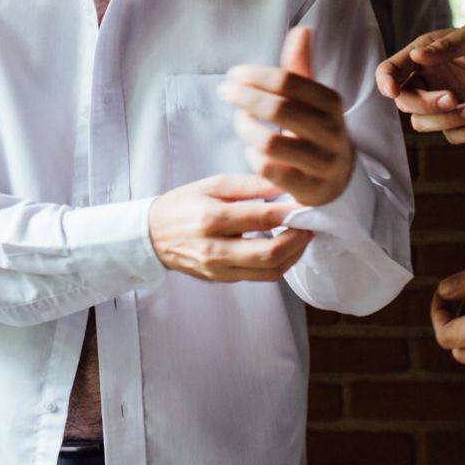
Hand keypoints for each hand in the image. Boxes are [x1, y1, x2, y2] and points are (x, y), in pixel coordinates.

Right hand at [146, 174, 313, 281]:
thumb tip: (282, 185)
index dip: (292, 212)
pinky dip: (279, 263)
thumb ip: (248, 185)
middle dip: (298, 239)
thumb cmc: (183, 204)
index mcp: (212, 218)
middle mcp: (216, 248)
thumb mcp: (212, 184)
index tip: (308, 204)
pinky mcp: (223, 279)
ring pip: (270, 271)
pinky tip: (285, 247)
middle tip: (310, 224)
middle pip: (271, 253)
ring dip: (294, 255)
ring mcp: (220, 269)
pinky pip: (261, 277)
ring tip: (303, 236)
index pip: (263, 218)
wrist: (153, 235)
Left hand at [219, 27, 354, 205]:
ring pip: (270, 142)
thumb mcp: (311, 99)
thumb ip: (300, 67)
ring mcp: (321, 163)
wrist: (336, 179)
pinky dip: (253, 156)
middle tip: (224, 92)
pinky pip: (269, 170)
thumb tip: (302, 29)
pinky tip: (251, 149)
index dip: (256, 75)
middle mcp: (331, 132)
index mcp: (331, 103)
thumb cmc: (314, 130)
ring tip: (240, 121)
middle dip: (244, 97)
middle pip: (278, 109)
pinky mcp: (308, 189)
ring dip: (246, 128)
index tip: (233, 74)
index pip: (288, 81)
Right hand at [375, 23, 464, 143]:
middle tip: (453, 98)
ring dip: (448, 120)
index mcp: (427, 55)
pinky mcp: (462, 122)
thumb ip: (447, 46)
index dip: (386, 81)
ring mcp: (445, 103)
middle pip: (405, 102)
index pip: (392, 70)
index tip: (393, 91)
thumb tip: (417, 55)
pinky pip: (451, 136)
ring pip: (424, 124)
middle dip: (425, 105)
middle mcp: (430, 80)